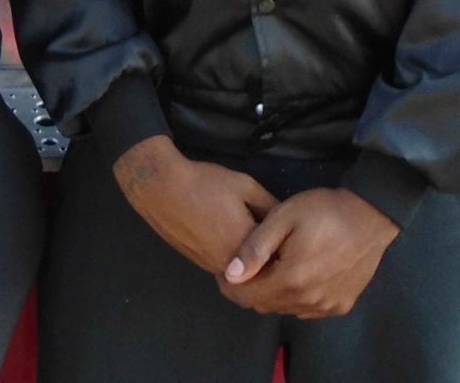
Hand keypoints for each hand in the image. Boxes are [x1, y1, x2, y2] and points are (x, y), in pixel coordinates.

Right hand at [113, 136, 278, 275]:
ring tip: (261, 240)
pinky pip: (229, 270)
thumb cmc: (206, 184)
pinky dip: (238, 262)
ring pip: (246, 274)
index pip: (282, 259)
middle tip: (284, 242)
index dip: (291, 249)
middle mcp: (232, 265)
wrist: (162, 188)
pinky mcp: (202, 265)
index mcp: (247, 246)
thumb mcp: (247, 187)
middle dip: (275, 260)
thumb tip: (290, 222)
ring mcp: (214, 268)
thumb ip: (271, 207)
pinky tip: (236, 238)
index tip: (298, 239)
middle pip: (264, 272)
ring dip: (256, 264)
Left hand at [217, 188, 398, 317]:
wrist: (371, 216)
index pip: (246, 296)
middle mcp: (308, 301)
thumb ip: (255, 248)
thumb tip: (230, 274)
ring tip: (272, 266)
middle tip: (248, 264)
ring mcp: (326, 306)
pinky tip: (297, 274)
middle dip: (250, 288)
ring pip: (284, 308)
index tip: (224, 269)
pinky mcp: (340, 306)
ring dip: (272, 293)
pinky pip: (306, 309)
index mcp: (291, 280)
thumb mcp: (283, 217)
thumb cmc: (323, 210)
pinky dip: (294, 296)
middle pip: (264, 304)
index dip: (230, 285)